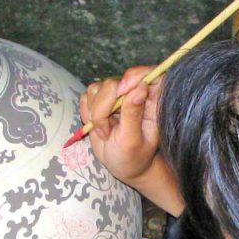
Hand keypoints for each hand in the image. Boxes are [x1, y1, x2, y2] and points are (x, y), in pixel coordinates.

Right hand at [79, 65, 161, 184]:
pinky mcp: (100, 100)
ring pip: (96, 88)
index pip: (149, 73)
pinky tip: (98, 127)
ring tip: (105, 132)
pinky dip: (87, 113)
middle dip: (104, 108)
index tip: (122, 92)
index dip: (134, 76)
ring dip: (95, 113)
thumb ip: (133, 114)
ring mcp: (116, 95)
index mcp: (152, 100)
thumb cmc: (134, 157)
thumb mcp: (133, 140)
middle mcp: (135, 92)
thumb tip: (140, 87)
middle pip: (113, 82)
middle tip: (107, 131)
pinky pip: (86, 96)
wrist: (122, 165)